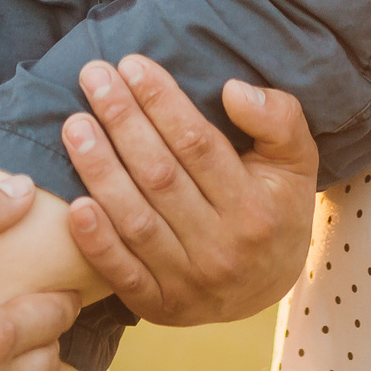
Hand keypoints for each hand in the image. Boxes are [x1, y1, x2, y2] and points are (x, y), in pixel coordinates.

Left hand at [56, 56, 318, 327]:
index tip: (132, 64)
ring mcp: (190, 283)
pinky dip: (96, 242)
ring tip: (74, 125)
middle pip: (160, 176)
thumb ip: (277, 118)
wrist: (270, 284)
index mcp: (256, 208)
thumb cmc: (276, 204)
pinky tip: (75, 205)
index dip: (161, 102)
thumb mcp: (296, 158)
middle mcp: (223, 249)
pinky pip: (122, 274)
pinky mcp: (161, 306)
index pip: (198, 145)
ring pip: (136, 220)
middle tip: (93, 76)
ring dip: (99, 170)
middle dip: (122, 121)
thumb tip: (232, 90)